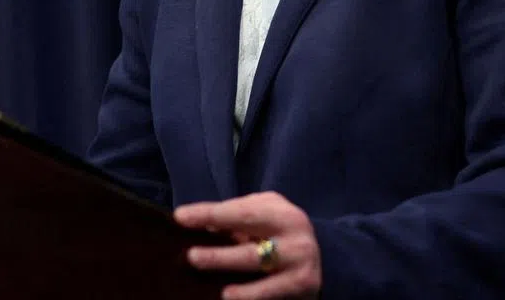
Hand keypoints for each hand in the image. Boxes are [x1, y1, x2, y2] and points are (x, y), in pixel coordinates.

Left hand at [174, 191, 321, 299]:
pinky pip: (272, 298)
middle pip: (252, 252)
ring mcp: (301, 268)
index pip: (241, 214)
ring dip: (241, 290)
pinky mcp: (303, 289)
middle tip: (191, 257)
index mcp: (283, 215)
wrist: (324, 255)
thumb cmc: (280, 231)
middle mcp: (296, 241)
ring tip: (219, 292)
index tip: (180, 217)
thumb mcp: (266, 213)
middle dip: (220, 256)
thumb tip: (201, 223)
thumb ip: (238, 215)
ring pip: (265, 283)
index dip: (209, 214)